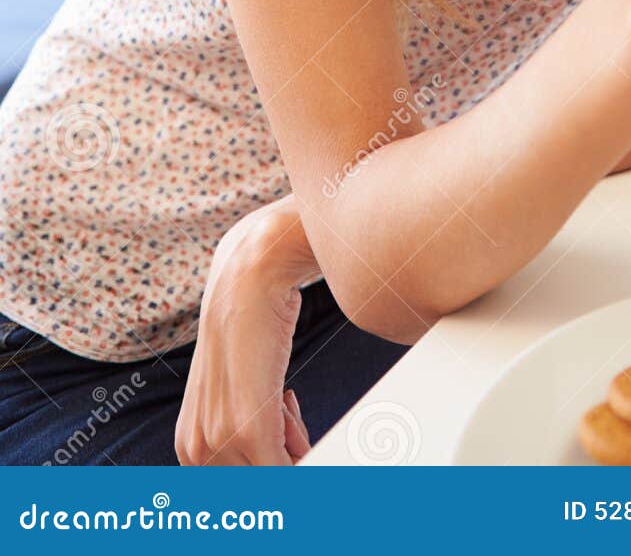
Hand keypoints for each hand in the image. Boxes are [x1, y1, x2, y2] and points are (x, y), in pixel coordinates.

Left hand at [175, 204, 318, 465]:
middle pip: (259, 489)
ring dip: (297, 448)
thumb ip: (254, 429)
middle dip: (287, 459)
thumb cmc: (254, 324)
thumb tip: (288, 457)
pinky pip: (286, 473)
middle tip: (286, 411)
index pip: (238, 490)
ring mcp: (219, 442)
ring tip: (283, 398)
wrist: (251, 274)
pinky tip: (293, 406)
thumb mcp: (245, 388)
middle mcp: (196, 451)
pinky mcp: (247, 430)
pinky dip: (306, 454)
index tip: (287, 442)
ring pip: (277, 479)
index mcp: (190, 445)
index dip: (275, 465)